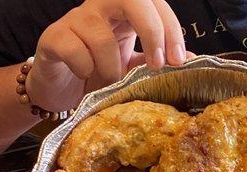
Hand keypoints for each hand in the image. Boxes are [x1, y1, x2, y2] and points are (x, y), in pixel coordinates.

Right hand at [25, 0, 190, 111]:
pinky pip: (75, 50)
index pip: (154, 4)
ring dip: (112, 67)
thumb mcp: (132, 66)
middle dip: (151, 30)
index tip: (178, 60)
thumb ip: (156, 60)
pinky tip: (84, 75)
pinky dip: (85, 69)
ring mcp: (75, 20)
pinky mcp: (54, 37)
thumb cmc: (98, 73)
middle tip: (157, 64)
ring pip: (100, 35)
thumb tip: (193, 59)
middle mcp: (101, 8)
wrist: (61, 89)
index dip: (170, 28)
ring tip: (111, 82)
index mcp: (125, 12)